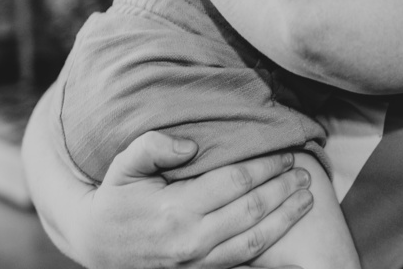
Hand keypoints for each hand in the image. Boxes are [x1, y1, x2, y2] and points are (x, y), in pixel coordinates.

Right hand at [80, 132, 313, 268]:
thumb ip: (153, 146)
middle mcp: (190, 239)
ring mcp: (196, 263)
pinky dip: (269, 251)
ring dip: (285, 219)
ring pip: (254, 241)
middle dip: (283, 190)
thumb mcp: (124, 165)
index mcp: (175, 209)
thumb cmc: (116, 198)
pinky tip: (286, 233)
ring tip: (306, 199)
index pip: (234, 182)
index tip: (286, 154)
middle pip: (251, 210)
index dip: (265, 167)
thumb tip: (190, 145)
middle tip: (305, 174)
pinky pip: (242, 264)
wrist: (96, 245)